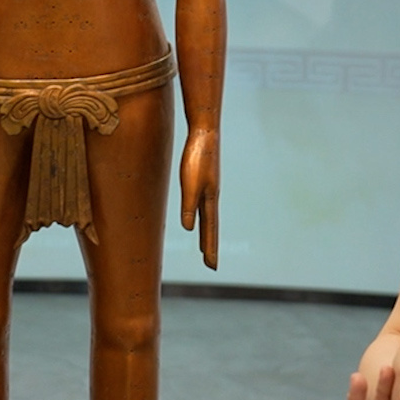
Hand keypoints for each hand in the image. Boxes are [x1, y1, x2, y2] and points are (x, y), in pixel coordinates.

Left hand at [179, 128, 218, 267]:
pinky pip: (202, 205)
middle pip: (211, 227)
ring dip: (207, 233)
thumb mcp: (190, 184)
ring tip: (205, 247)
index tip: (211, 266)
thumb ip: (189, 206)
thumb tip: (188, 229)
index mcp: (210, 199)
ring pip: (207, 217)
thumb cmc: (197, 157)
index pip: (210, 230)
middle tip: (211, 265)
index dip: (209, 248)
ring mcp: (208, 188)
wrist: (204, 133)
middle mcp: (211, 197)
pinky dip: (202, 217)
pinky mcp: (202, 180)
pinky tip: (198, 217)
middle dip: (210, 246)